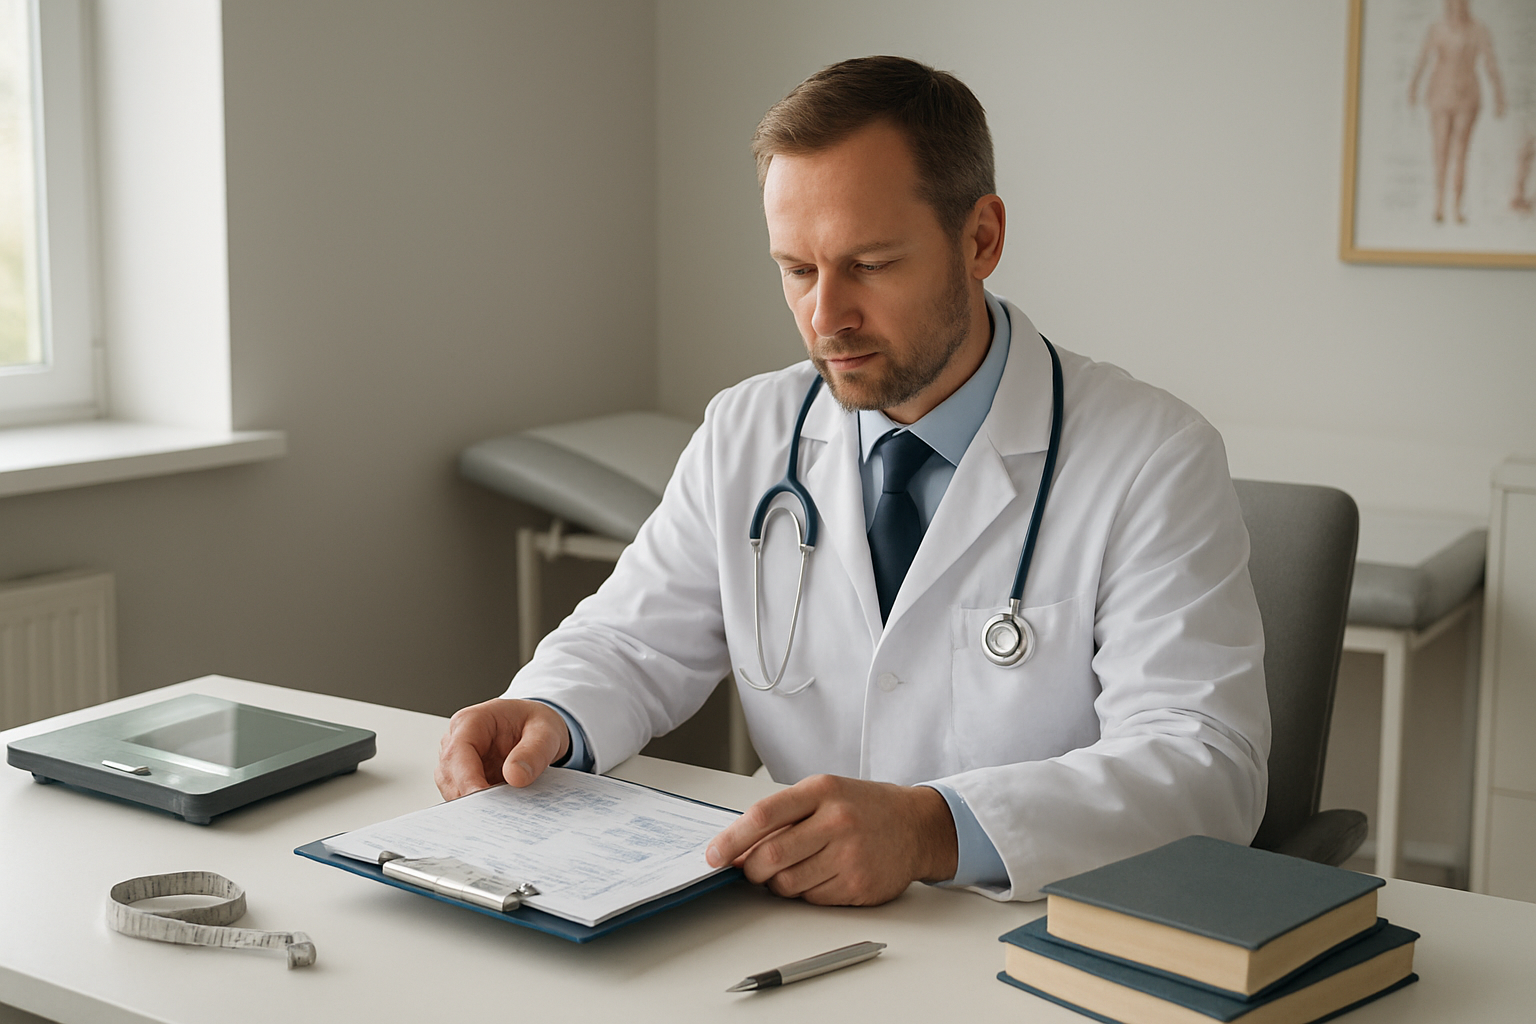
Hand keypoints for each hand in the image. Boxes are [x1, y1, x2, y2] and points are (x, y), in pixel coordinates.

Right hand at [435, 698, 570, 799]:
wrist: (537, 731)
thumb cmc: (536, 724)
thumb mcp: (545, 732)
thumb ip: (534, 752)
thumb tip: (515, 776)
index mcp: (472, 721)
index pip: (457, 752)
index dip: (466, 779)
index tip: (483, 800)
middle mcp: (458, 740)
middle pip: (449, 775)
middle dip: (469, 797)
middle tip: (496, 814)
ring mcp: (458, 761)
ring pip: (452, 790)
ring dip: (474, 803)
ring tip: (503, 810)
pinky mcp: (464, 779)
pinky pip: (463, 797)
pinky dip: (479, 806)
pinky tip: (499, 809)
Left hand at [704, 774, 958, 905]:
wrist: (917, 826)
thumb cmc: (863, 807)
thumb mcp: (824, 793)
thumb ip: (782, 815)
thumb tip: (737, 849)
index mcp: (821, 791)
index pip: (763, 816)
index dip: (731, 840)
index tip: (713, 855)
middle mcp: (836, 821)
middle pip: (771, 857)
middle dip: (751, 870)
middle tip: (752, 869)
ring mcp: (850, 856)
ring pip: (787, 884)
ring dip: (778, 882)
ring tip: (796, 866)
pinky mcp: (859, 886)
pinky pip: (812, 899)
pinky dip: (805, 892)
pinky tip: (821, 874)